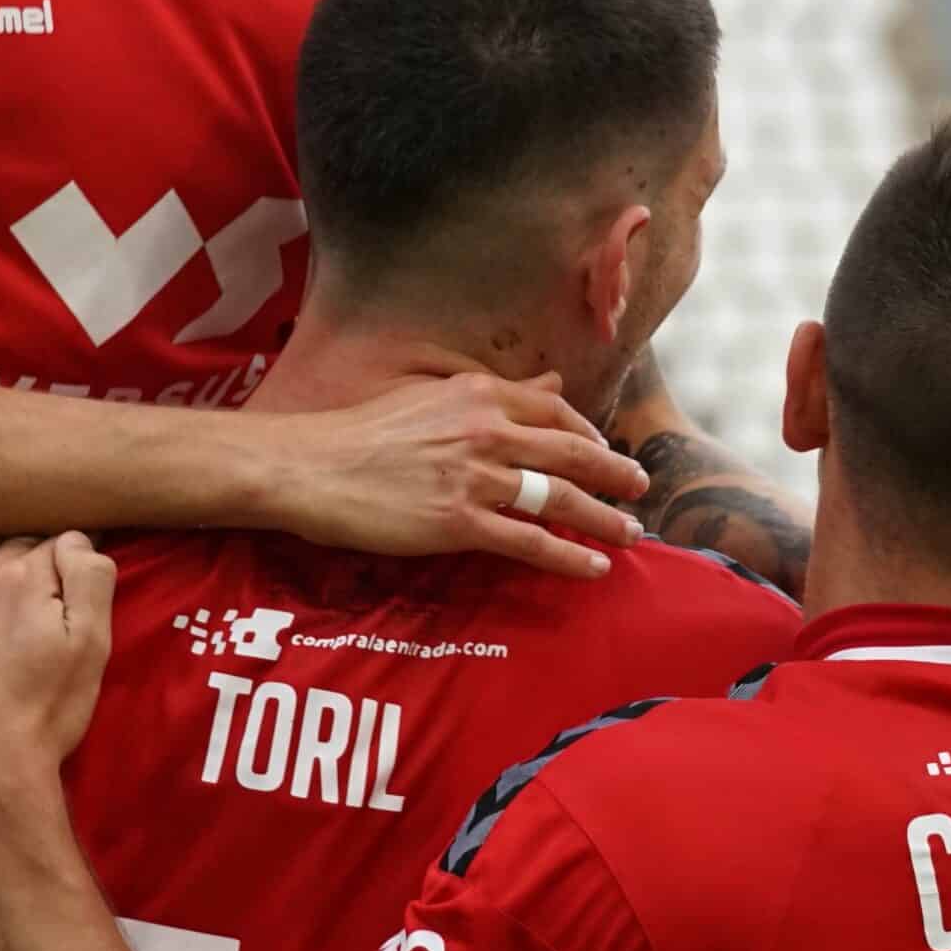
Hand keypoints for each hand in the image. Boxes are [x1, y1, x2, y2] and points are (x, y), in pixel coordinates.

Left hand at [0, 535, 116, 808]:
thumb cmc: (48, 708)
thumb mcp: (93, 644)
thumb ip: (90, 577)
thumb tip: (74, 538)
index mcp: (25, 575)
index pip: (57, 545)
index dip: (71, 563)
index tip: (77, 581)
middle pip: (13, 547)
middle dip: (34, 562)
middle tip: (45, 596)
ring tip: (6, 588)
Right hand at [264, 372, 649, 580]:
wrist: (310, 466)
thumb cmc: (361, 433)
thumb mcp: (432, 397)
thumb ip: (496, 394)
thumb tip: (552, 383)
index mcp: (478, 395)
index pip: (556, 413)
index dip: (591, 434)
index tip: (607, 452)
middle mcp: (486, 431)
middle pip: (573, 455)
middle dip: (616, 474)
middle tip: (641, 489)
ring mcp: (474, 478)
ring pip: (560, 500)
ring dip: (603, 519)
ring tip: (629, 533)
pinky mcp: (458, 524)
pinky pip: (530, 543)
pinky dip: (568, 558)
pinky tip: (593, 568)